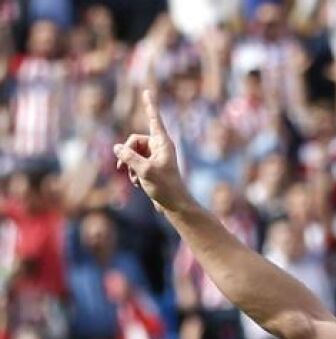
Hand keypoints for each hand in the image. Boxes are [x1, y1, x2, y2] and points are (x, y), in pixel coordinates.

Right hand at [113, 90, 191, 212]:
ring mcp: (155, 157)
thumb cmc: (165, 187)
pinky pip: (135, 163)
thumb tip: (116, 147)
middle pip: (134, 140)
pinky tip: (138, 183)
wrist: (175, 205)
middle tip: (124, 167)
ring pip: (132, 153)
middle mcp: (160, 147)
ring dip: (129, 165)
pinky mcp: (151, 167)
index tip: (147, 91)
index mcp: (163, 143)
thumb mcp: (144, 170)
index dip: (150, 105)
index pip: (154, 119)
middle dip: (127, 153)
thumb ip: (129, 156)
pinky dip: (133, 172)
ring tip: (135, 178)